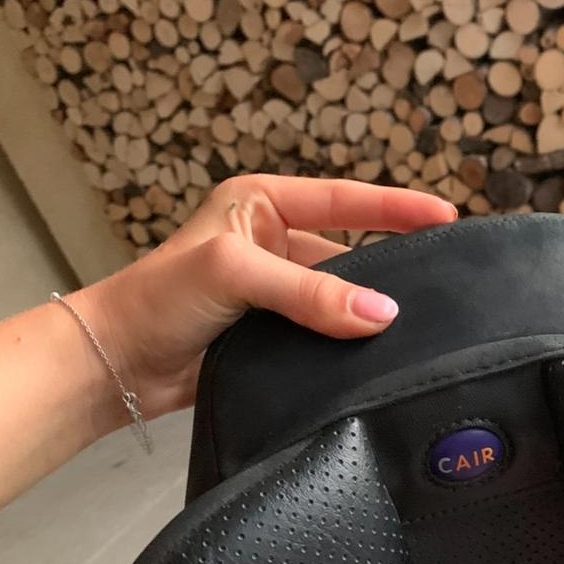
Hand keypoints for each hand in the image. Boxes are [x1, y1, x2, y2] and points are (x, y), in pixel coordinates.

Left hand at [75, 175, 457, 422]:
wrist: (117, 365)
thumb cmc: (159, 298)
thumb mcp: (235, 275)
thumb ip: (308, 292)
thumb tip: (381, 313)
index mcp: (260, 205)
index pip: (342, 199)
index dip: (394, 207)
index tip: (445, 217)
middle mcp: (272, 245)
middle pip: (347, 253)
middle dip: (387, 270)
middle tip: (440, 285)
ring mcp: (275, 296)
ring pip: (338, 301)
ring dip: (365, 316)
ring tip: (416, 330)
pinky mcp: (274, 339)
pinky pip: (324, 338)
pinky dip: (347, 349)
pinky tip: (376, 360)